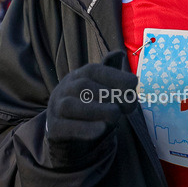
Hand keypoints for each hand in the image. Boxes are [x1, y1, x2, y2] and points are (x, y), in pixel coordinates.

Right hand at [45, 51, 137, 167]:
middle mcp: (64, 89)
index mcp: (77, 76)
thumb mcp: (100, 89)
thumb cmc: (89, 106)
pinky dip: (84, 128)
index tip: (134, 83)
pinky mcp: (53, 129)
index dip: (114, 75)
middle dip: (108, 94)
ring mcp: (56, 108)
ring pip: (70, 105)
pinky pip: (66, 127)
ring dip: (96, 109)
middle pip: (82, 86)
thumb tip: (119, 53)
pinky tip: (101, 129)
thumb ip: (111, 74)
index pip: (93, 70)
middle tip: (129, 105)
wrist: (66, 133)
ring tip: (116, 115)